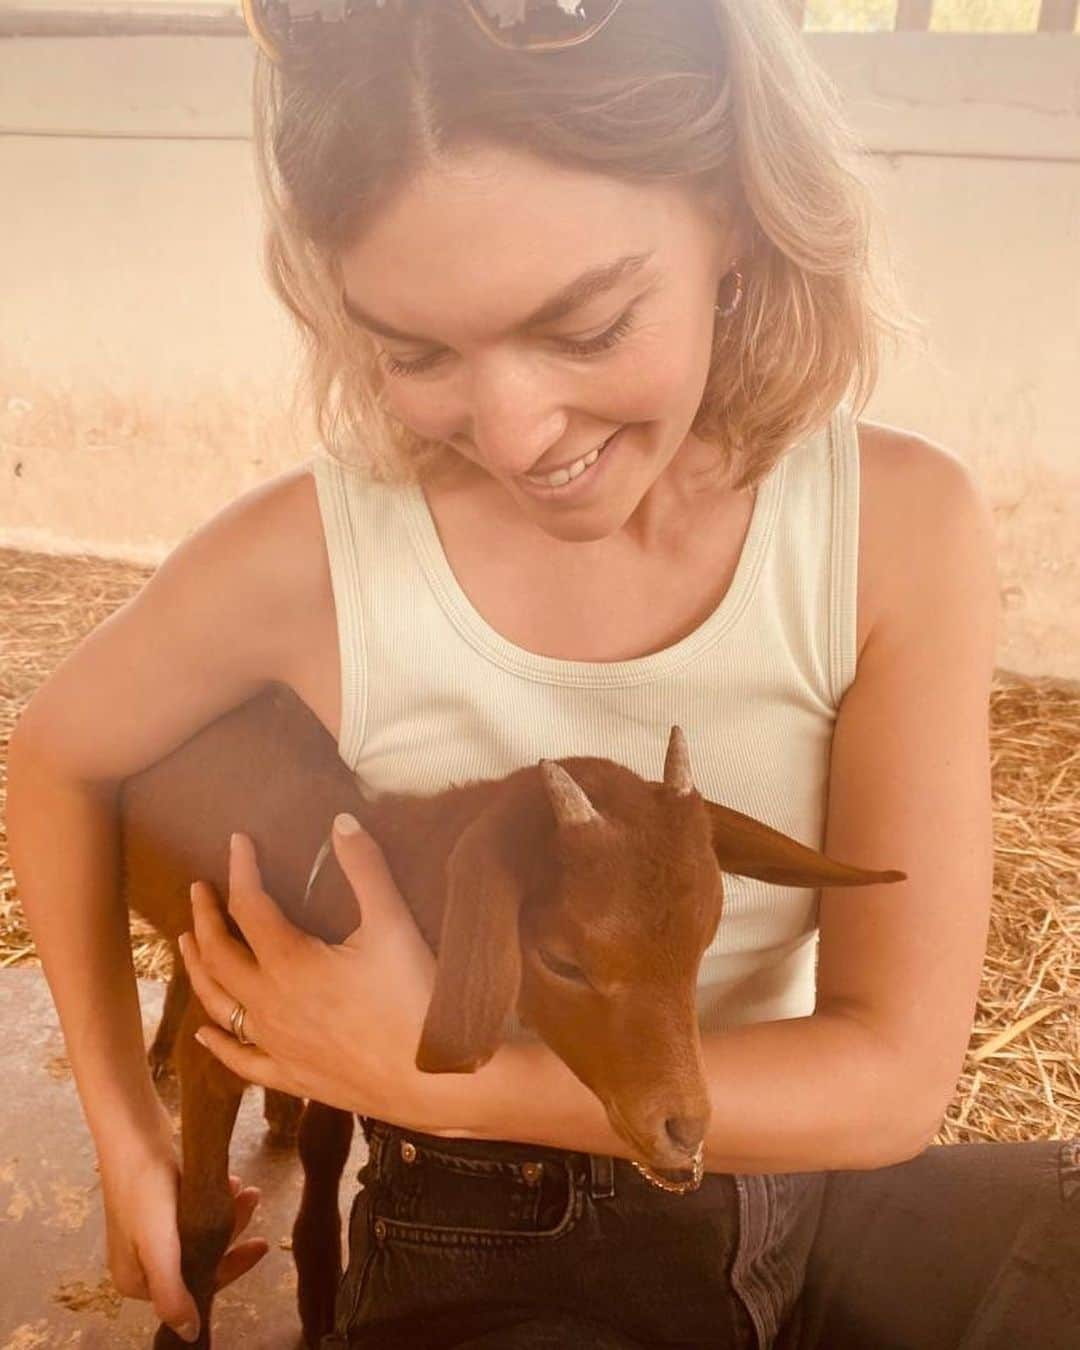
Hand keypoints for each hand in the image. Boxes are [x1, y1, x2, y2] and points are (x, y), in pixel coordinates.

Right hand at [100, 1126, 265, 1342]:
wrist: (132, 1132)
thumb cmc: (144, 1190)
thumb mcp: (159, 1246)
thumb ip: (173, 1293)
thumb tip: (190, 1335)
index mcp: (136, 1280)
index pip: (194, 1288)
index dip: (230, 1268)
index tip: (259, 1246)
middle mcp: (141, 1261)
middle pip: (200, 1258)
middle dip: (232, 1231)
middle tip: (254, 1199)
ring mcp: (150, 1232)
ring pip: (202, 1232)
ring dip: (228, 1211)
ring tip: (246, 1189)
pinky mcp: (159, 1205)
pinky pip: (195, 1211)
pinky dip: (215, 1199)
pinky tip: (229, 1181)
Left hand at [179, 815, 458, 1133]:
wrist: (433, 1080)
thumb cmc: (414, 1000)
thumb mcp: (394, 925)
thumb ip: (366, 869)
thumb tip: (342, 822)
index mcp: (290, 962)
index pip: (249, 905)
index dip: (240, 870)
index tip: (237, 842)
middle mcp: (270, 1003)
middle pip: (219, 955)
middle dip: (204, 918)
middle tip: (198, 890)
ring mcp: (275, 1043)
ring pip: (219, 1004)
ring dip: (198, 970)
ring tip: (186, 944)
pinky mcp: (291, 1075)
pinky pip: (241, 1060)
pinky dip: (217, 1043)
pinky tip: (203, 1033)